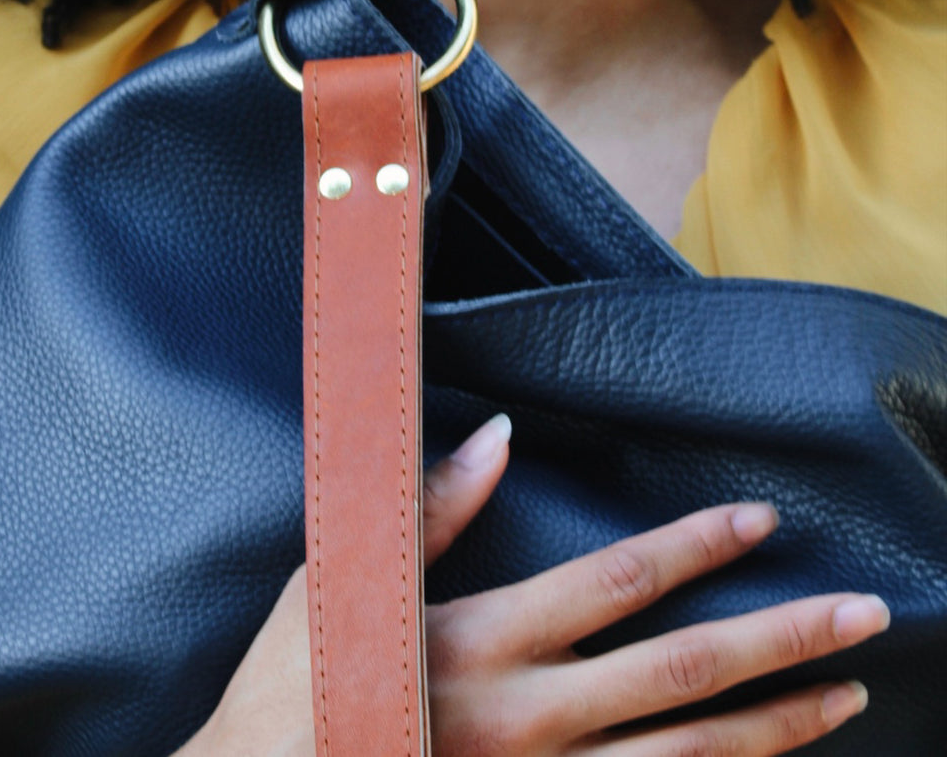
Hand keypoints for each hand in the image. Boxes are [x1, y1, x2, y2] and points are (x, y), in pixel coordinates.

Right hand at [183, 415, 886, 755]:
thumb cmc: (299, 683)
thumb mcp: (344, 579)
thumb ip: (428, 508)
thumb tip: (498, 435)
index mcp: (479, 642)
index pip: (613, 583)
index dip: (693, 546)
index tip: (758, 520)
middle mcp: (526, 720)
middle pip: (678, 675)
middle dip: (778, 641)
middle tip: (864, 616)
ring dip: (774, 728)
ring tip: (847, 696)